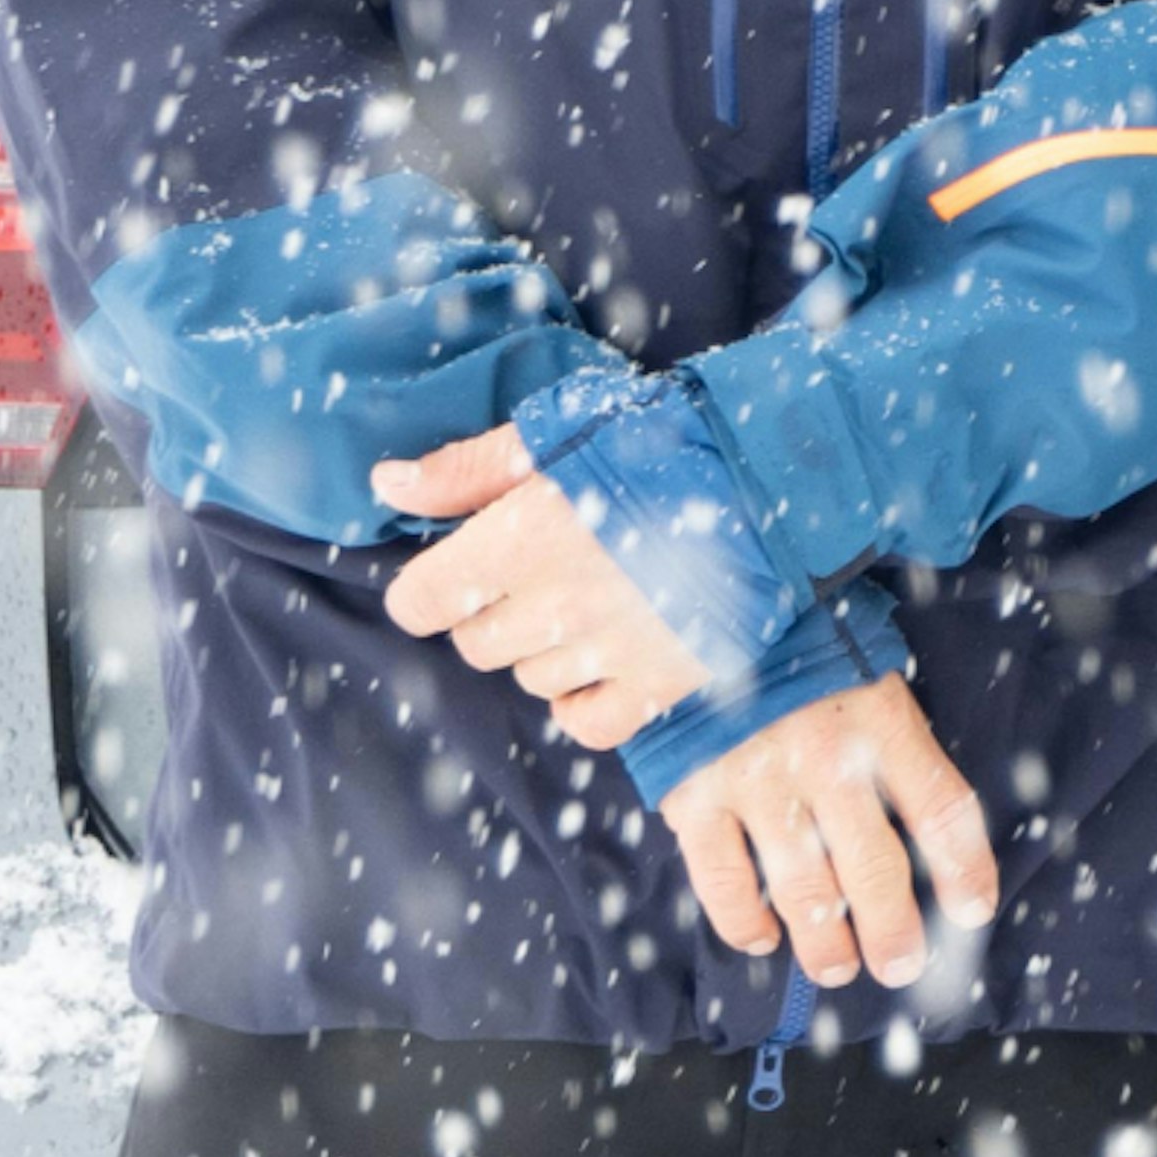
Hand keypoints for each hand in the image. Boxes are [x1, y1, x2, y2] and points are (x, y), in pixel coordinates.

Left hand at [372, 421, 716, 741]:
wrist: (770, 476)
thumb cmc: (659, 441)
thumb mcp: (554, 433)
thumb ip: (466, 469)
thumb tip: (386, 485)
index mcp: (521, 540)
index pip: (419, 603)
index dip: (427, 589)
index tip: (454, 573)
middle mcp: (558, 607)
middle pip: (475, 644)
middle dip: (490, 611)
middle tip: (535, 573)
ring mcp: (612, 651)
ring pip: (529, 679)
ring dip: (540, 649)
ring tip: (583, 601)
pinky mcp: (664, 681)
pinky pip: (587, 722)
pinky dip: (581, 700)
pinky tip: (599, 661)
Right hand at [657, 676, 997, 994]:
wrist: (699, 602)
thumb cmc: (797, 652)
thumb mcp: (866, 676)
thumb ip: (896, 744)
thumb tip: (931, 830)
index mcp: (879, 720)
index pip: (942, 809)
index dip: (965, 870)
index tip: (973, 911)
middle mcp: (824, 755)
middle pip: (876, 869)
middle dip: (894, 932)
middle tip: (900, 963)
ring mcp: (757, 778)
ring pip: (804, 890)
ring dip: (827, 945)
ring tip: (839, 967)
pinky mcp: (696, 794)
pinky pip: (724, 882)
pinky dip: (745, 923)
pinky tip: (764, 936)